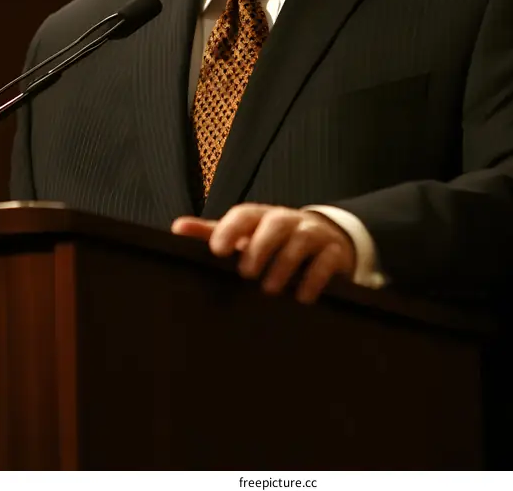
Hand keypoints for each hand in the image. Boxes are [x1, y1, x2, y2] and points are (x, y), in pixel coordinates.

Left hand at [171, 204, 355, 302]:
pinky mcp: (335, 252)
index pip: (245, 214)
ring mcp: (313, 235)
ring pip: (301, 239)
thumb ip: (214, 234)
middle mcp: (288, 221)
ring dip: (285, 263)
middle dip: (261, 246)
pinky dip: (315, 278)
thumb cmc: (273, 242)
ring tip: (270, 289)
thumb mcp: (244, 237)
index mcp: (262, 217)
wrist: (325, 241)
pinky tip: (302, 297)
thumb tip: (177, 228)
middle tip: (246, 274)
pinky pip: (327, 260)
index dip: (231, 229)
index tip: (217, 250)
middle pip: (275, 223)